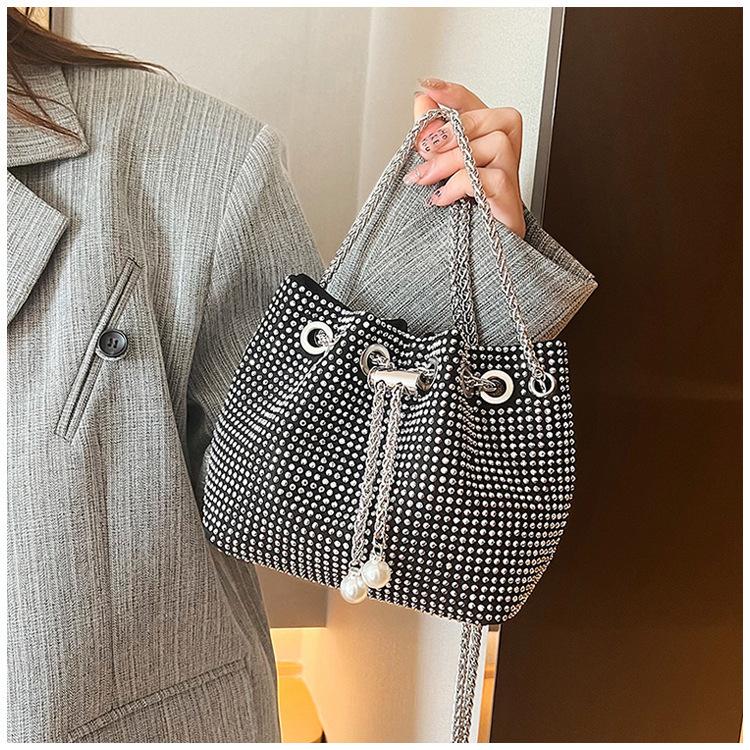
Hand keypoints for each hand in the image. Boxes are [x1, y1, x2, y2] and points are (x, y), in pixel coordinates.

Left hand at [406, 78, 525, 237]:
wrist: (468, 262)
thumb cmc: (456, 219)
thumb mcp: (435, 171)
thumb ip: (430, 136)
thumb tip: (422, 99)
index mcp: (484, 148)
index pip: (476, 107)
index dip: (455, 94)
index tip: (428, 87)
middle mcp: (504, 160)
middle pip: (493, 119)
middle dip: (453, 131)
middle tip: (423, 151)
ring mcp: (512, 182)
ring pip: (496, 144)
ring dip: (454, 160)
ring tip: (428, 180)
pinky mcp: (511, 204)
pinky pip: (493, 178)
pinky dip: (461, 184)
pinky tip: (442, 198)